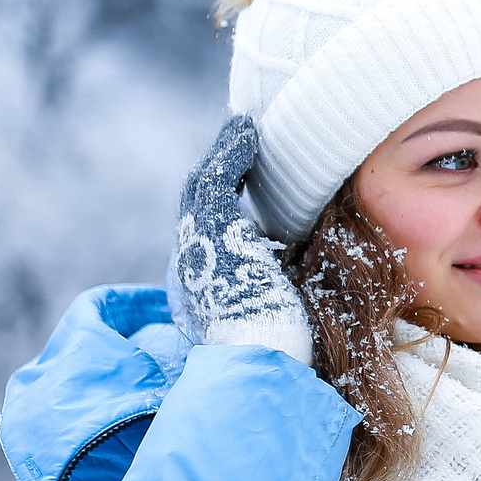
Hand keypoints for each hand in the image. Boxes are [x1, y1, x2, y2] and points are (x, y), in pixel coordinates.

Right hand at [169, 115, 312, 360]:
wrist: (266, 355)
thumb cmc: (282, 344)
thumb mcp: (276, 309)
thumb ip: (273, 285)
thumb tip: (290, 273)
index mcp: (203, 283)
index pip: (206, 230)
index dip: (221, 199)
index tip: (242, 178)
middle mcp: (189, 263)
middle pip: (196, 200)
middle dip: (216, 167)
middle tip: (238, 138)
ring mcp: (195, 244)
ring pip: (202, 185)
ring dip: (223, 151)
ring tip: (243, 126)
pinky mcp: (209, 229)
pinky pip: (216, 178)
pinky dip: (231, 152)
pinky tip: (247, 132)